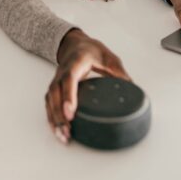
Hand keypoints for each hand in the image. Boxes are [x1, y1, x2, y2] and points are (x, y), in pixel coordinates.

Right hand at [45, 29, 130, 143]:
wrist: (75, 43)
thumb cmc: (91, 50)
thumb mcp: (108, 57)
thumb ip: (118, 72)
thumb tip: (132, 89)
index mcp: (76, 62)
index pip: (69, 78)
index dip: (68, 96)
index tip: (71, 112)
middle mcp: (62, 71)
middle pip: (55, 92)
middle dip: (59, 113)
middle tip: (68, 131)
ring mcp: (56, 79)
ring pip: (50, 99)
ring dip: (54, 118)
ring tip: (63, 136)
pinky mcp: (55, 87)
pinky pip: (49, 102)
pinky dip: (51, 117)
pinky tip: (56, 129)